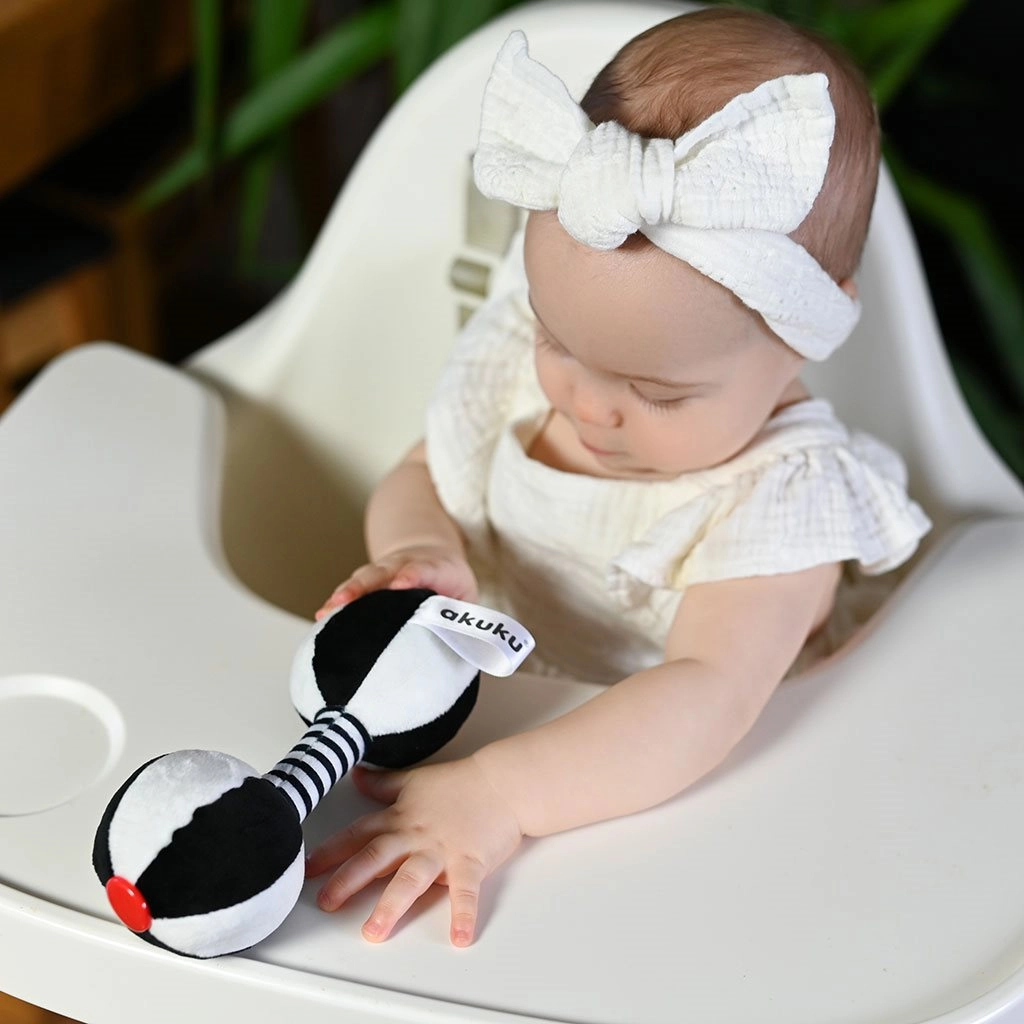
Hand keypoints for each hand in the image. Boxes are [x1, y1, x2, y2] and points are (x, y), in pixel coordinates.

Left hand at [306, 757, 521, 945]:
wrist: (501, 782)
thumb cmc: (460, 783)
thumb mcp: (414, 780)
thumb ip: (383, 784)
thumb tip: (356, 776)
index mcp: (400, 819)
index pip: (358, 835)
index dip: (329, 852)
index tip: (305, 869)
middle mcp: (415, 836)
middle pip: (376, 857)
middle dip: (348, 880)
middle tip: (327, 902)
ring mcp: (442, 850)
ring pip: (411, 878)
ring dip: (392, 905)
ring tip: (374, 931)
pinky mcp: (470, 862)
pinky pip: (465, 892)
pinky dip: (463, 914)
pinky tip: (459, 937)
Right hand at [316, 544, 477, 619]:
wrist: (430, 554)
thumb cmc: (450, 585)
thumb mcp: (467, 598)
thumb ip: (467, 621)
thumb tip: (475, 655)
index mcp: (435, 568)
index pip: (422, 569)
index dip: (411, 575)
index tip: (401, 584)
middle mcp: (403, 566)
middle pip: (381, 573)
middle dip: (364, 586)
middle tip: (348, 600)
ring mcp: (381, 572)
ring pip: (361, 580)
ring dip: (344, 594)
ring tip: (327, 611)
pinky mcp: (366, 583)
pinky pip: (350, 592)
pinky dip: (336, 603)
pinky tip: (322, 618)